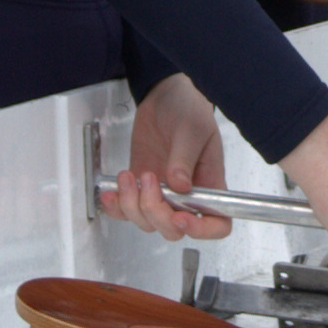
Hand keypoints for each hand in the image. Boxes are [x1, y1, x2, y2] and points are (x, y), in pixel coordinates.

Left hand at [103, 73, 228, 240]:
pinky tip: (110, 192)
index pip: (217, 223)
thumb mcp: (192, 129)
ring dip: (132, 205)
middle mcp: (187, 196)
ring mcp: (162, 194)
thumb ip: (184, 157)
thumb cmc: (189, 109)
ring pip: (147, 223)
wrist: (165, 97)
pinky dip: (116, 208)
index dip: (201, 229)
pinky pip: (126, 211)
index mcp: (209, 185)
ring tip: (128, 175)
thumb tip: (179, 185)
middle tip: (148, 180)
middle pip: (174, 230)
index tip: (180, 217)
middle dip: (156, 213)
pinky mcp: (140, 187)